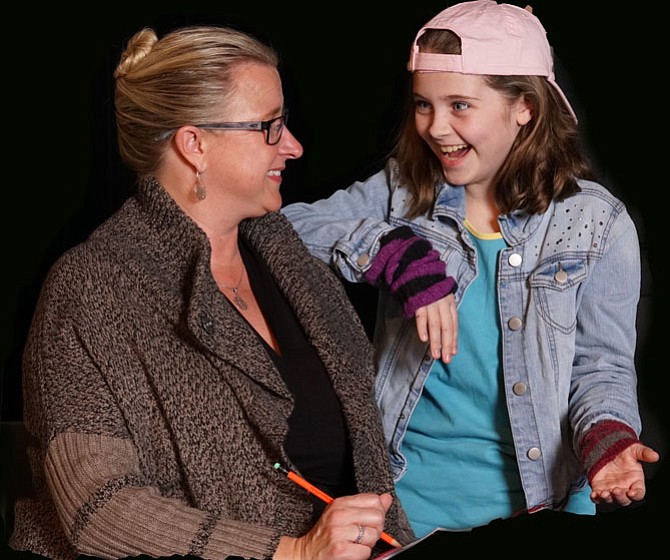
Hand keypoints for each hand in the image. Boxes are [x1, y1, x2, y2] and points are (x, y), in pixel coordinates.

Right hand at [273, 493, 392, 559]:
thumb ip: (365, 505)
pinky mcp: (340, 550)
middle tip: (364, 534)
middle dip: (376, 529)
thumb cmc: (326, 534)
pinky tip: (352, 552)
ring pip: (373, 535)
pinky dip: (362, 555)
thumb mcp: (343, 514)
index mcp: (341, 503)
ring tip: (356, 543)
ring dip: (368, 544)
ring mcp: (339, 532)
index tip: (370, 520)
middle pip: (377, 517)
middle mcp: (339, 515)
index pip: (374, 499)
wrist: (307, 553)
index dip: (377, 512)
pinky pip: (366, 552)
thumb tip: (386, 498)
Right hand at [414, 293, 457, 362]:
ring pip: (436, 325)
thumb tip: (445, 332)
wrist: (418, 269)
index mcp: (449, 303)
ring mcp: (431, 302)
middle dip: (447, 344)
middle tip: (446, 359)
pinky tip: (423, 339)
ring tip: (435, 354)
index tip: (453, 352)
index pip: (454, 325)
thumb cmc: (429, 287)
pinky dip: (422, 328)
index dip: (454, 339)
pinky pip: (421, 317)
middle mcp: (442, 304)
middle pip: (447, 327)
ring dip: (436, 341)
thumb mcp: (441, 297)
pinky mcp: (419, 301)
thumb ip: (443, 313)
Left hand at [589, 442, 659, 505]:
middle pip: (625, 500)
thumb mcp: (635, 450)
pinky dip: (596, 498)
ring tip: (604, 493)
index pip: (639, 493)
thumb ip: (644, 453)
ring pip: (611, 500)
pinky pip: (598, 497)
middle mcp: (624, 488)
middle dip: (620, 497)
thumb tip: (654, 456)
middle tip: (616, 490)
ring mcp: (611, 489)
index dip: (636, 494)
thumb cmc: (624, 451)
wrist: (607, 448)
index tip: (632, 492)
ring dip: (608, 499)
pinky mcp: (599, 488)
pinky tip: (594, 495)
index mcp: (635, 481)